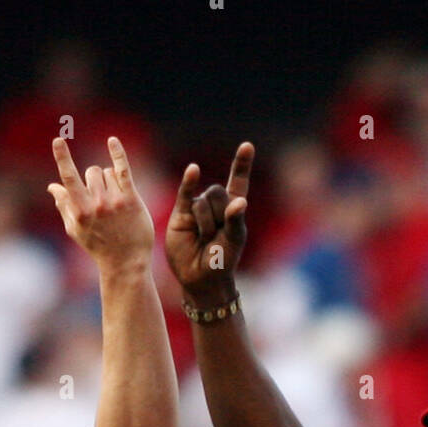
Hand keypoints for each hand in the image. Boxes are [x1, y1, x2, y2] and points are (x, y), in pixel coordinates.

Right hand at [48, 136, 153, 268]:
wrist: (126, 264)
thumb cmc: (98, 248)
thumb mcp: (76, 230)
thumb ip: (64, 206)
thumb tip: (52, 186)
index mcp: (80, 210)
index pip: (68, 178)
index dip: (62, 158)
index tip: (58, 140)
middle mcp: (96, 204)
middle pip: (92, 171)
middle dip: (94, 180)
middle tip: (102, 199)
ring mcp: (115, 201)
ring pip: (107, 172)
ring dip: (110, 182)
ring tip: (115, 202)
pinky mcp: (131, 200)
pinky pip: (123, 170)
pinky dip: (118, 154)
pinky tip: (112, 141)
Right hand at [165, 142, 253, 303]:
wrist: (200, 278)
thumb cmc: (222, 261)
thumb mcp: (234, 241)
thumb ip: (236, 221)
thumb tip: (240, 201)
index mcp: (233, 208)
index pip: (238, 182)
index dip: (241, 164)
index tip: (246, 146)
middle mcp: (215, 204)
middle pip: (218, 193)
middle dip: (219, 216)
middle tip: (215, 237)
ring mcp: (197, 207)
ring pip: (203, 202)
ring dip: (206, 223)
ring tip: (203, 240)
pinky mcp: (181, 213)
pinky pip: (185, 193)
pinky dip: (189, 182)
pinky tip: (193, 171)